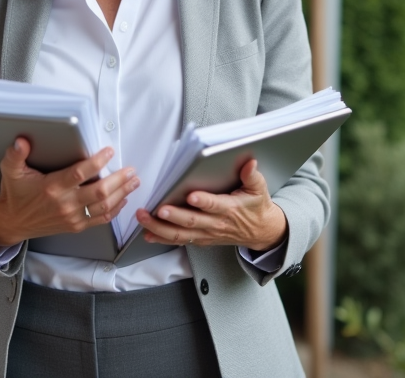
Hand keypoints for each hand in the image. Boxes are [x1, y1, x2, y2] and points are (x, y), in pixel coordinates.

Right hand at [0, 138, 140, 248]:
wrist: (13, 222)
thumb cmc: (15, 194)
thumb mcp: (11, 171)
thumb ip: (15, 155)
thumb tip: (20, 141)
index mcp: (52, 187)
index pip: (80, 173)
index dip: (97, 162)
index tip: (109, 151)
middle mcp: (65, 203)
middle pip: (100, 192)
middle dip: (119, 179)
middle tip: (130, 169)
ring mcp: (72, 217)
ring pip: (104, 206)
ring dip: (122, 193)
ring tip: (133, 181)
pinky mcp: (76, 226)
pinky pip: (100, 219)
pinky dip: (115, 210)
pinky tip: (122, 200)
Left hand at [136, 159, 286, 250]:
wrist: (260, 232)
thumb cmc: (256, 208)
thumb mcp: (259, 190)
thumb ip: (252, 176)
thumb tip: (249, 163)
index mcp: (230, 209)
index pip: (215, 205)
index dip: (204, 202)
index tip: (191, 196)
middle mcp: (216, 223)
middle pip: (192, 221)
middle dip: (173, 215)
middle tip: (158, 209)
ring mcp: (207, 233)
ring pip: (181, 234)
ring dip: (160, 228)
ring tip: (144, 218)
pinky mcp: (201, 238)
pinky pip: (179, 240)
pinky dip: (162, 238)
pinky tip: (148, 233)